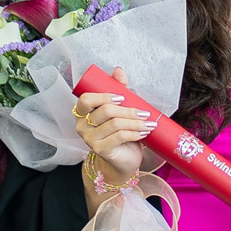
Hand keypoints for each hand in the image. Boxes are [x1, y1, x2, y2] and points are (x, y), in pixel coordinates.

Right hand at [71, 65, 151, 182]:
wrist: (122, 160)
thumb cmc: (119, 133)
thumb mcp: (120, 109)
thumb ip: (117, 89)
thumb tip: (118, 70)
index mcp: (82, 112)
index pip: (86, 99)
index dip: (104, 96)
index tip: (123, 97)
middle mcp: (81, 125)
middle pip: (105, 111)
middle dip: (129, 110)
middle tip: (145, 112)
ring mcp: (89, 139)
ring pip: (115, 124)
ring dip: (136, 122)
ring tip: (149, 123)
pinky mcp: (100, 150)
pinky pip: (119, 137)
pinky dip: (135, 133)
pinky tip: (144, 132)